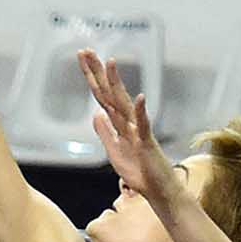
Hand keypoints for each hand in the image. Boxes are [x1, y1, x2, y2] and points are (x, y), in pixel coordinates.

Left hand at [79, 48, 175, 211]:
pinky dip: (142, 111)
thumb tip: (96, 114)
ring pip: (124, 103)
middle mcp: (128, 121)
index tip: (82, 57)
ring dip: (117, 83)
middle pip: (110, 92)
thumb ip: (105, 132)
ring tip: (111, 62)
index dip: (92, 77)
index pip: (102, 95)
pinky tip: (141, 97)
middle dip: (98, 72)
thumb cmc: (140, 172)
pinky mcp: (147, 143)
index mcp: (119, 123)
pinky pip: (144, 125)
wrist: (158, 190)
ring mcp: (138, 130)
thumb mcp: (114, 151)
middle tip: (86, 50)